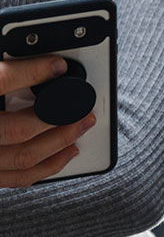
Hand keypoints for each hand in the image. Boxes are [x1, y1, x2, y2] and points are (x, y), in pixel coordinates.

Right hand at [0, 56, 95, 186]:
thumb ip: (4, 74)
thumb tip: (33, 58)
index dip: (32, 72)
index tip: (57, 66)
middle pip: (17, 130)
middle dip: (58, 117)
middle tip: (81, 105)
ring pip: (22, 158)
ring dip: (60, 142)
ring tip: (82, 125)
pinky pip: (17, 178)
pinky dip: (48, 166)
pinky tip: (68, 152)